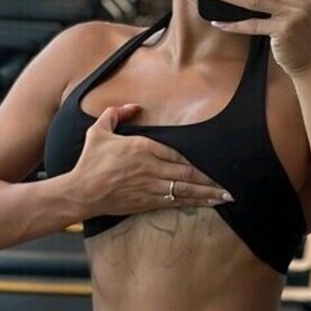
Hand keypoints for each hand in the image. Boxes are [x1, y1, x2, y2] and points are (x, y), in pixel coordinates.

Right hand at [73, 104, 233, 217]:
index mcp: (142, 148)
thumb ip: (116, 113)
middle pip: (187, 175)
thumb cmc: (89, 162)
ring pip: (184, 190)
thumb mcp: (99, 131)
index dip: (195, 163)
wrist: (81, 192)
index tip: (211, 167)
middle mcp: (150, 168)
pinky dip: (192, 203)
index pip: (176, 154)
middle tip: (230, 187)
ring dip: (206, 194)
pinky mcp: (146, 202)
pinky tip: (205, 205)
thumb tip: (134, 105)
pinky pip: (174, 202)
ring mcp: (149, 187)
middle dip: (210, 181)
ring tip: (225, 198)